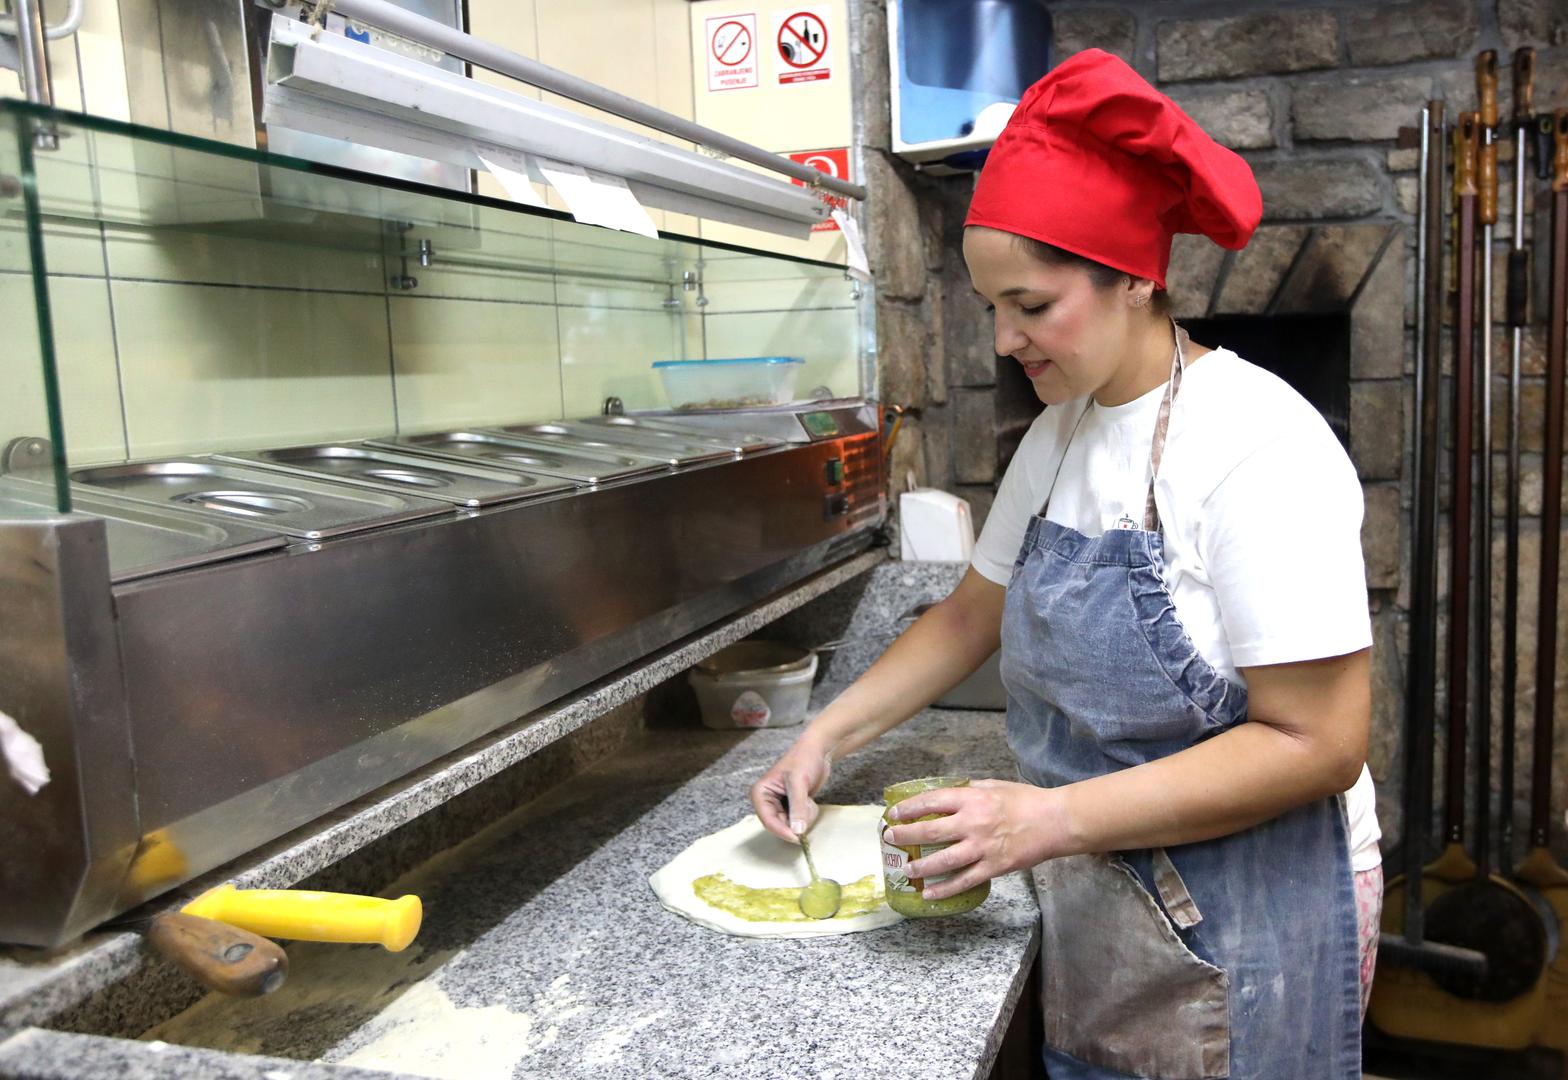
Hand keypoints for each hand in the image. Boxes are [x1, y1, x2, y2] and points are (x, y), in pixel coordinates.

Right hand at [750, 737, 834, 842]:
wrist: (819, 751)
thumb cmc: (804, 760)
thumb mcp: (799, 783)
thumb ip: (797, 808)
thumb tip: (797, 831)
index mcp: (760, 793)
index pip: (768, 821)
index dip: (782, 831)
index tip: (798, 838)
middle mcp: (766, 801)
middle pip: (779, 825)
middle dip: (796, 819)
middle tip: (807, 805)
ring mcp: (779, 805)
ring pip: (791, 825)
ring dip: (803, 815)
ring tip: (808, 797)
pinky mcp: (791, 807)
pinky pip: (798, 820)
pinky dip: (807, 814)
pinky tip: (809, 799)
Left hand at [881, 779, 1067, 900]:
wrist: (1054, 822)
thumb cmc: (1026, 800)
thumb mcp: (994, 785)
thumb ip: (970, 790)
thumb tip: (949, 793)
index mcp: (972, 799)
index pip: (932, 802)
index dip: (909, 808)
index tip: (894, 813)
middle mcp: (973, 823)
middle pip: (931, 831)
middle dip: (906, 835)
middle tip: (891, 838)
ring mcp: (982, 847)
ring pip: (943, 860)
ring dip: (921, 865)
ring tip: (907, 868)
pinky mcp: (993, 867)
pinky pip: (964, 881)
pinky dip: (944, 889)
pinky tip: (929, 893)